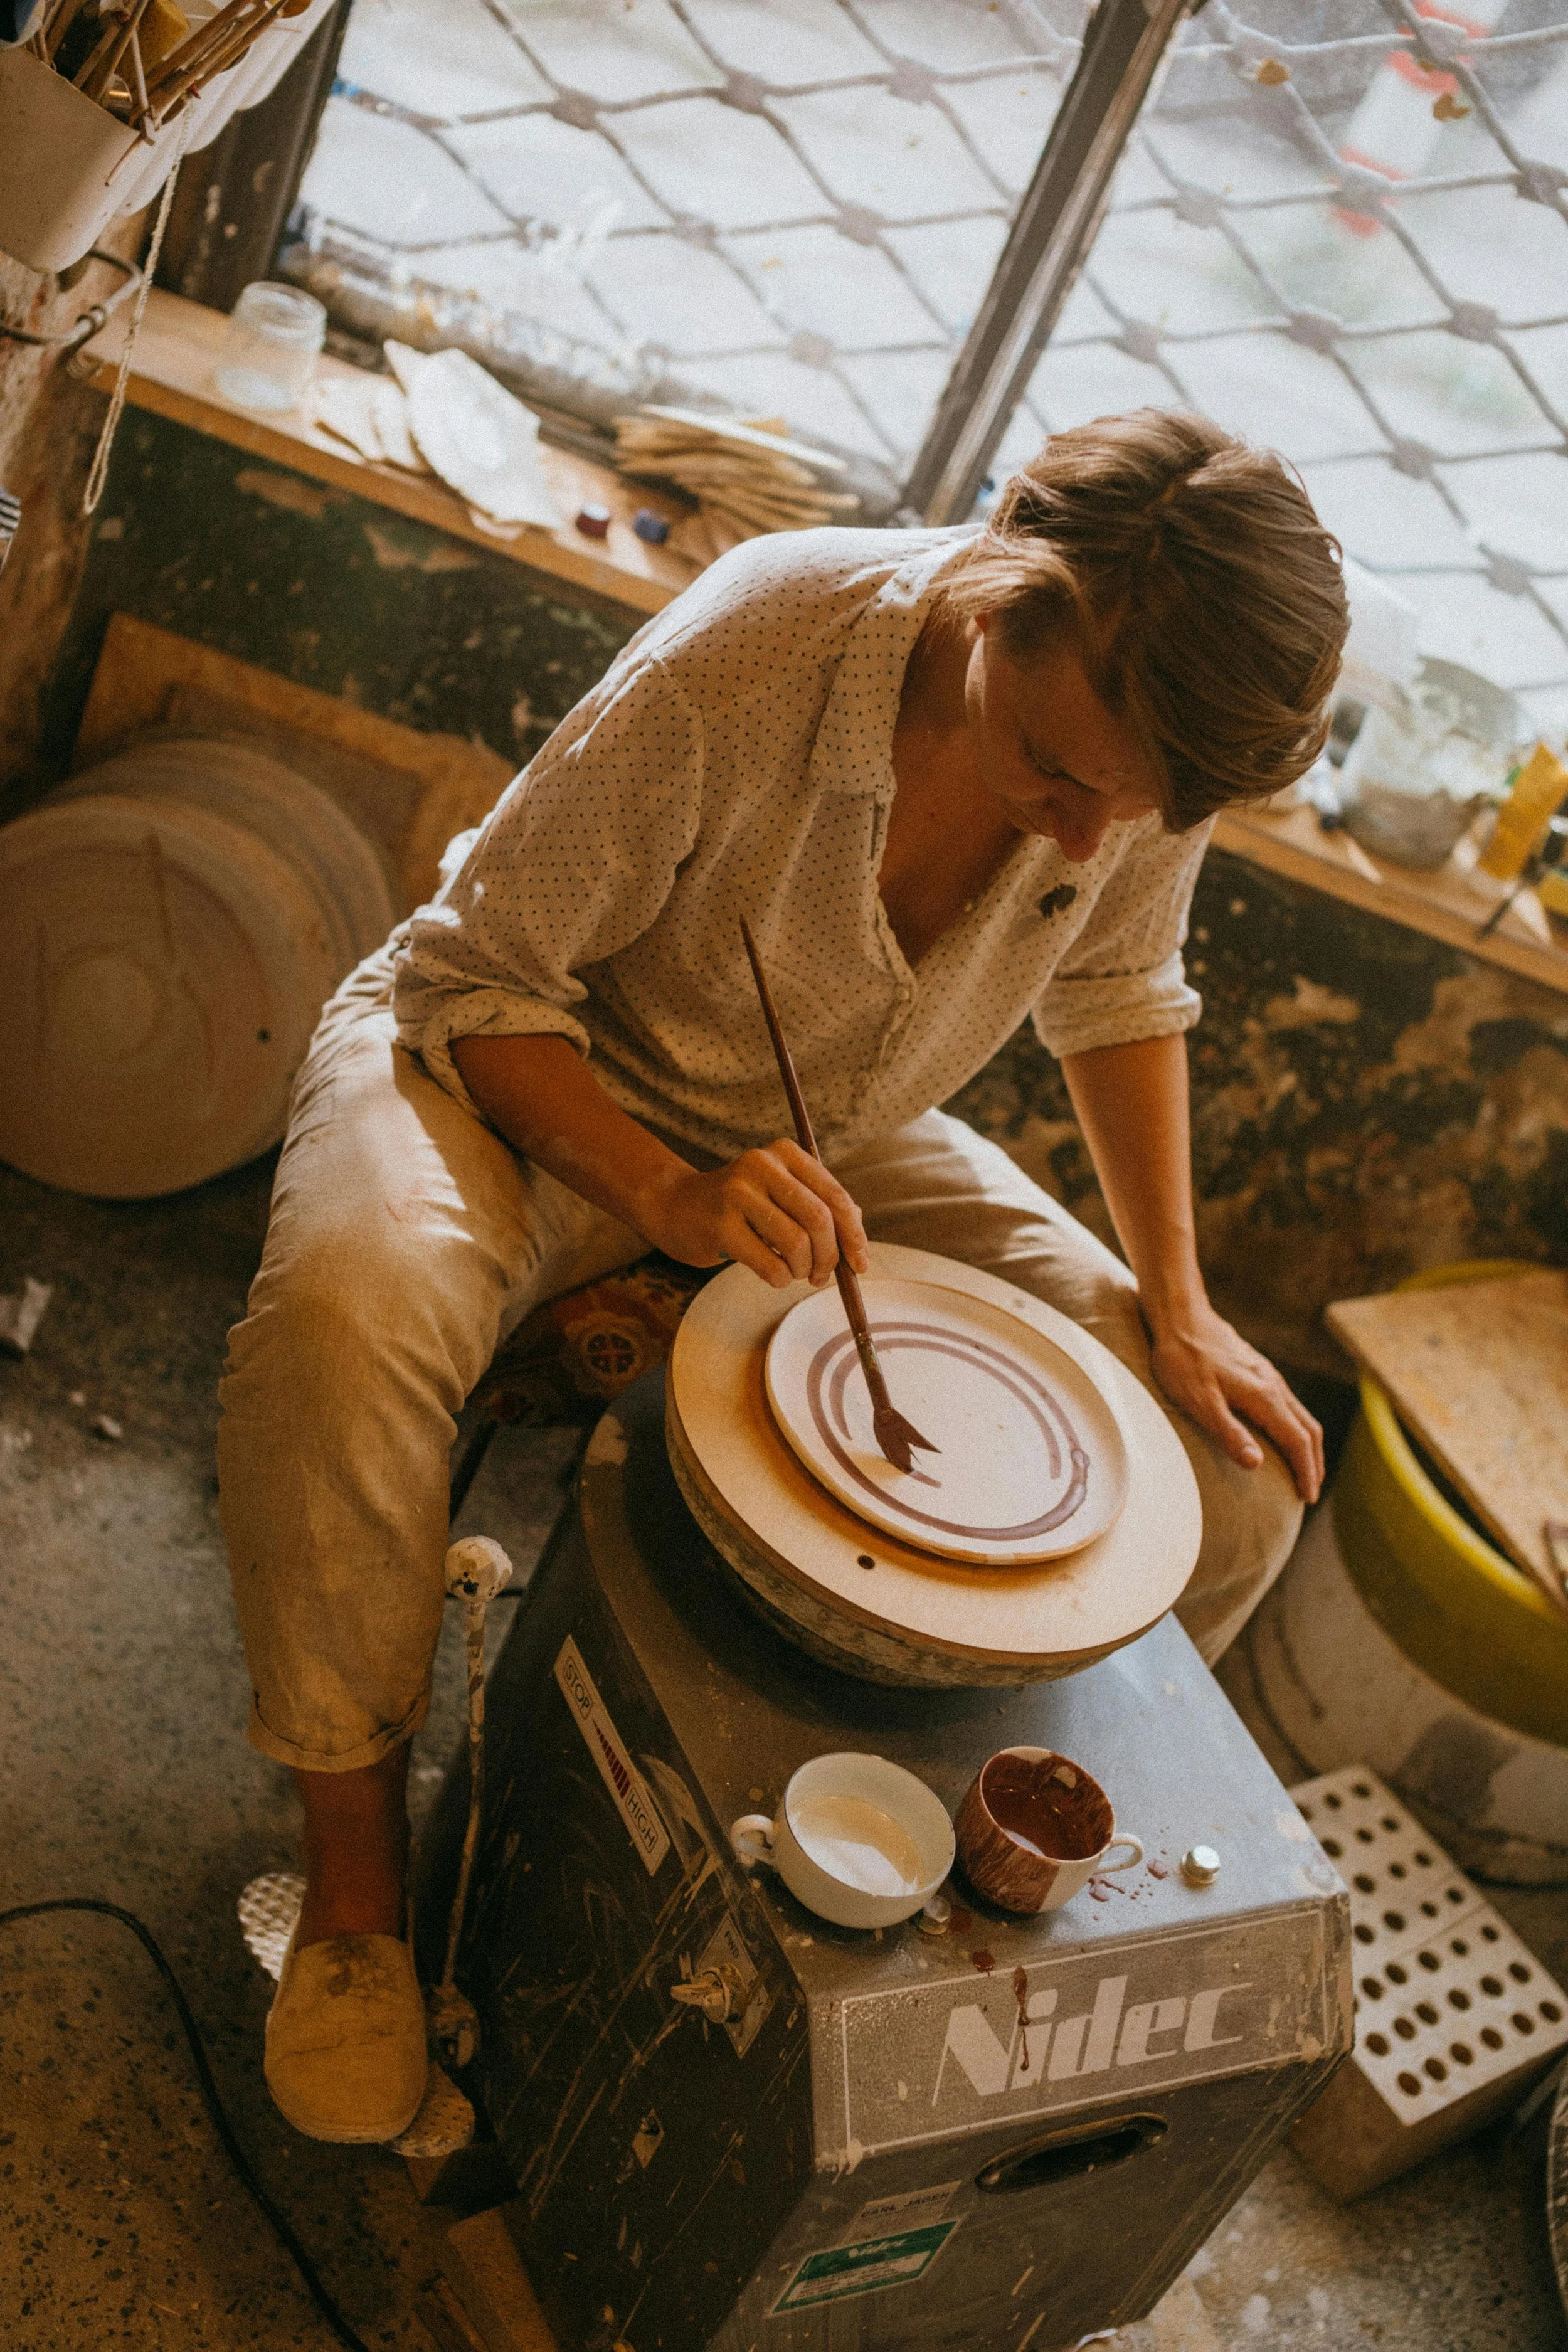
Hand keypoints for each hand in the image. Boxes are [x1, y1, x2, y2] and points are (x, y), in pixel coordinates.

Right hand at [640, 1140, 869, 1290]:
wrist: (675, 1206)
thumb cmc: (739, 1206)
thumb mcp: (780, 1193)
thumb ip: (818, 1208)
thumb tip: (857, 1246)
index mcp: (785, 1153)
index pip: (835, 1196)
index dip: (854, 1234)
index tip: (860, 1263)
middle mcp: (762, 1165)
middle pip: (819, 1219)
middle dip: (830, 1257)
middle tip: (822, 1276)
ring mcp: (738, 1193)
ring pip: (797, 1243)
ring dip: (803, 1270)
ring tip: (795, 1273)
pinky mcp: (720, 1224)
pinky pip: (770, 1264)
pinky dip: (780, 1278)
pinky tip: (774, 1275)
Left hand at [1144, 1295, 1323, 1503]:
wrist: (1180, 1315)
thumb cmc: (1182, 1359)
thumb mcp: (1199, 1400)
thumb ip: (1228, 1432)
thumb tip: (1257, 1464)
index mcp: (1263, 1395)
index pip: (1297, 1441)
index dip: (1306, 1471)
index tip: (1309, 1497)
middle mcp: (1273, 1385)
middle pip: (1308, 1429)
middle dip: (1314, 1463)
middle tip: (1310, 1492)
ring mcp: (1268, 1375)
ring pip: (1301, 1415)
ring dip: (1308, 1445)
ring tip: (1303, 1470)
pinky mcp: (1258, 1370)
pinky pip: (1289, 1404)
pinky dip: (1296, 1427)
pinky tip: (1282, 1435)